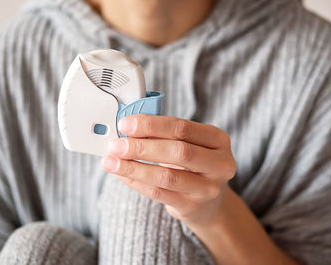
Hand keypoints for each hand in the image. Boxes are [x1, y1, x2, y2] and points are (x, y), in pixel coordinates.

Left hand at [101, 114, 235, 225]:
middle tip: (116, 145)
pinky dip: (135, 181)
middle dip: (142, 147)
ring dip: (134, 167)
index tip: (126, 124)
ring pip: (166, 176)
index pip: (183, 128)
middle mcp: (219, 164)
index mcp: (218, 140)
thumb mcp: (189, 143)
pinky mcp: (191, 206)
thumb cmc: (193, 164)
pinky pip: (158, 193)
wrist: (208, 201)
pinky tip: (120, 173)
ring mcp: (207, 188)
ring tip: (111, 161)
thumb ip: (164, 134)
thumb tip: (128, 128)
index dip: (152, 125)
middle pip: (178, 152)